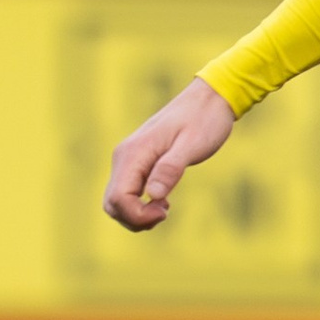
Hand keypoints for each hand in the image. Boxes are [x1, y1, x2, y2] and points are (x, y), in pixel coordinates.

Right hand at [105, 77, 233, 232]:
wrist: (208, 100)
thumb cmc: (204, 120)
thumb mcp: (192, 146)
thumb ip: (170, 169)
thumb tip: (152, 196)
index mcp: (134, 153)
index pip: (118, 198)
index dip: (137, 215)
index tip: (166, 211)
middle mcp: (124, 157)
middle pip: (111, 204)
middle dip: (135, 219)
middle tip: (165, 214)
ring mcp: (128, 160)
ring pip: (117, 201)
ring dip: (137, 215)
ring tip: (164, 209)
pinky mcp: (137, 164)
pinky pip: (127, 193)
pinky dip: (140, 206)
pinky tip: (162, 201)